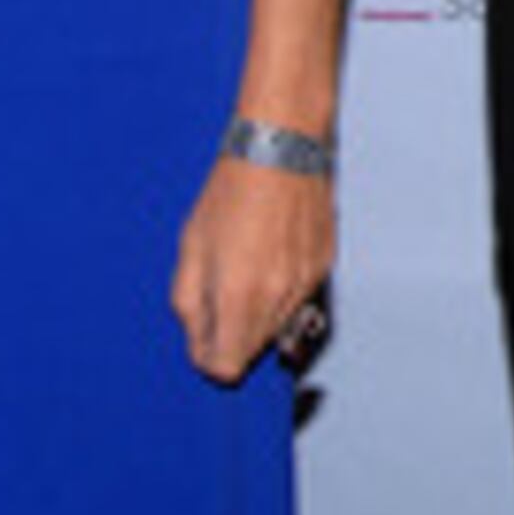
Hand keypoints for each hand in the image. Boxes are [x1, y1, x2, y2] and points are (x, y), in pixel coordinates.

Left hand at [170, 154, 334, 383]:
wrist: (282, 146)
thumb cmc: (231, 192)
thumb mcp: (190, 248)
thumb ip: (189, 305)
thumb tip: (199, 340)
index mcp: (238, 295)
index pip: (226, 368)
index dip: (208, 359)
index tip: (202, 338)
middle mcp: (277, 297)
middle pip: (253, 351)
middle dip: (233, 335)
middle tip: (219, 294)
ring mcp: (306, 283)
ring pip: (278, 327)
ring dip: (259, 313)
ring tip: (247, 266)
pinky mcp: (323, 265)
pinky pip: (299, 299)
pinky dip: (282, 290)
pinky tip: (271, 253)